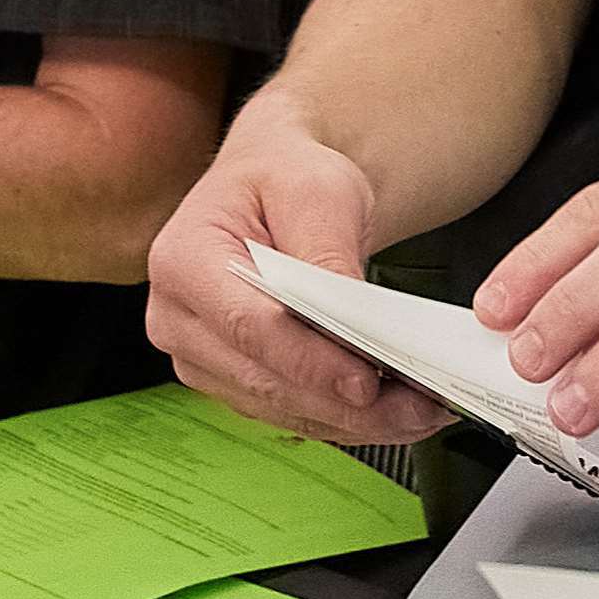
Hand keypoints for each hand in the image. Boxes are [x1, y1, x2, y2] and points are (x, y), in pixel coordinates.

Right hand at [142, 108, 448, 447]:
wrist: (275, 187)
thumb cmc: (285, 178)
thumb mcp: (315, 189)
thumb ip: (327, 250)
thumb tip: (348, 314)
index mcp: (183, 259)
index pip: (248, 325)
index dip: (308, 360)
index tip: (365, 381)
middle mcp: (178, 318)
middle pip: (264, 380)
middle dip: (344, 403)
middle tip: (416, 407)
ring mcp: (200, 357)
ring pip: (280, 408)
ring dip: (353, 420)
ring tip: (420, 412)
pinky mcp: (230, 381)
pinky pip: (289, 413)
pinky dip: (344, 418)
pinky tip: (394, 412)